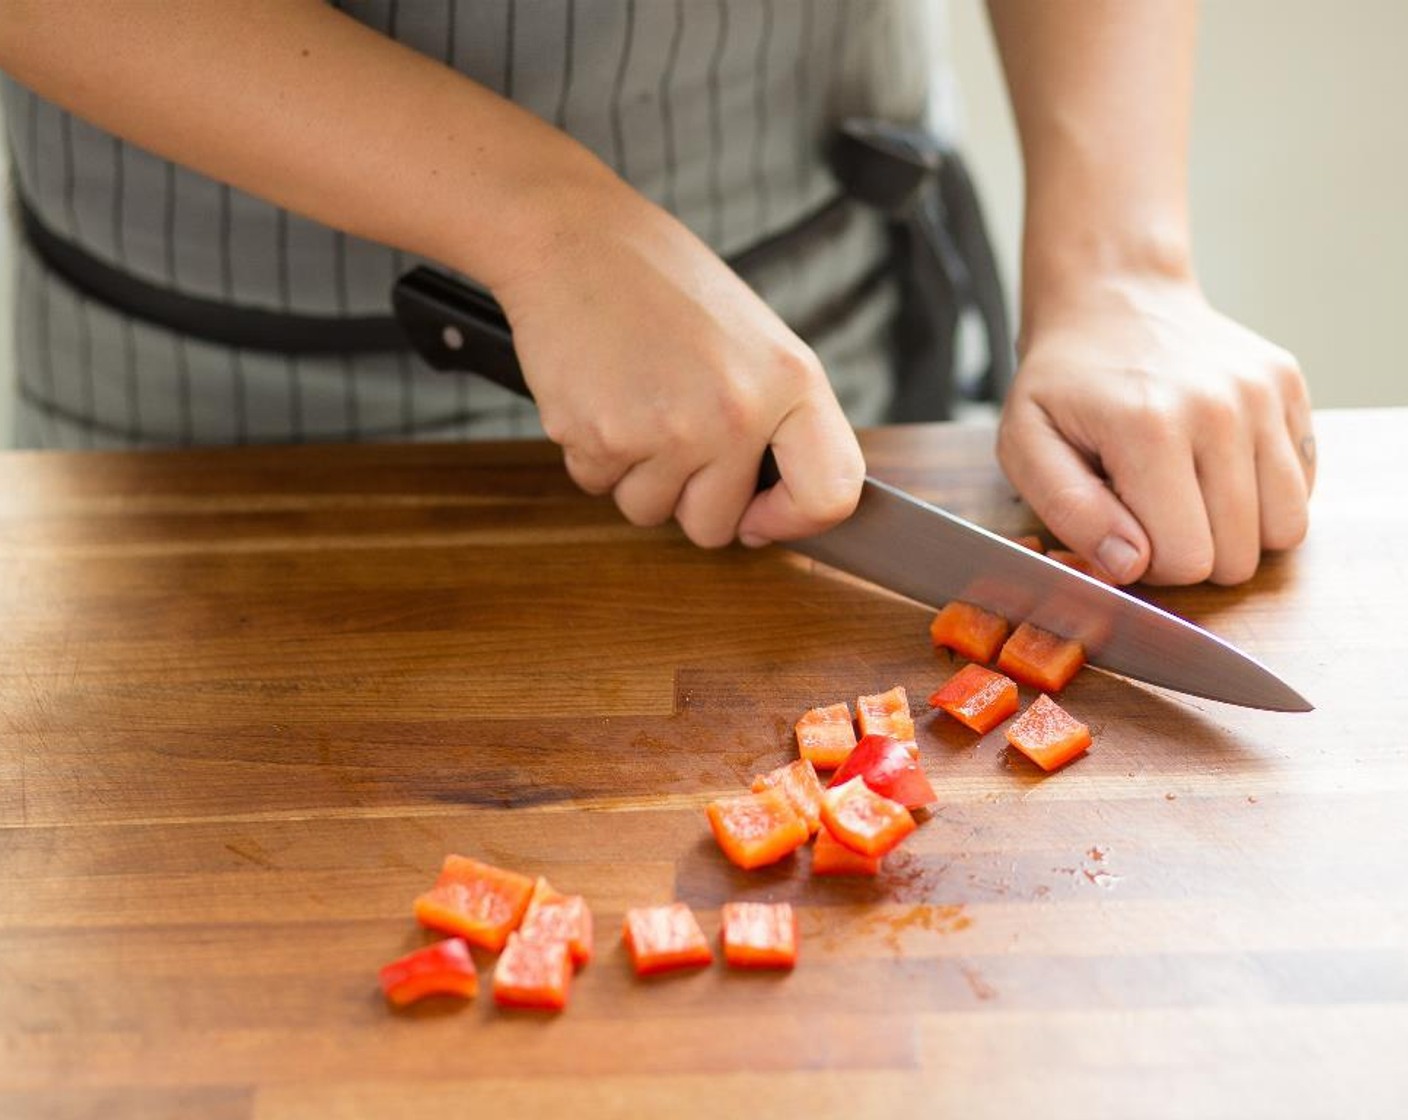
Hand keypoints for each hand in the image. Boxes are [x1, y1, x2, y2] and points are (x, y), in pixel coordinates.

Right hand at [493, 184, 864, 548]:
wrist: (573, 238)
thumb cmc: (662, 284)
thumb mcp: (754, 339)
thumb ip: (776, 420)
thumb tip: (769, 513)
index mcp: (790, 381)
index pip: (829, 493)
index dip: (794, 521)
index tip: (760, 517)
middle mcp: (737, 413)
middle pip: (715, 526)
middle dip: (686, 496)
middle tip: (668, 427)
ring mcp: (669, 430)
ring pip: (649, 511)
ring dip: (634, 473)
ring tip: (632, 398)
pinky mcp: (603, 437)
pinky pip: (597, 485)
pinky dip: (592, 452)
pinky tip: (599, 392)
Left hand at [996, 272, 1313, 585]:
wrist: (1111, 300)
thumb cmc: (1062, 383)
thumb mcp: (1026, 445)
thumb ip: (1070, 510)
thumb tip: (1130, 564)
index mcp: (1150, 428)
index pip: (1185, 560)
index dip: (1150, 565)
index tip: (1123, 528)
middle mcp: (1221, 408)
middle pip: (1238, 555)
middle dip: (1193, 552)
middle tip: (1152, 512)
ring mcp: (1264, 395)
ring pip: (1285, 529)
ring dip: (1237, 531)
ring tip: (1188, 495)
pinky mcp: (1289, 387)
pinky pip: (1302, 487)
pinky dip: (1264, 495)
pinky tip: (1216, 467)